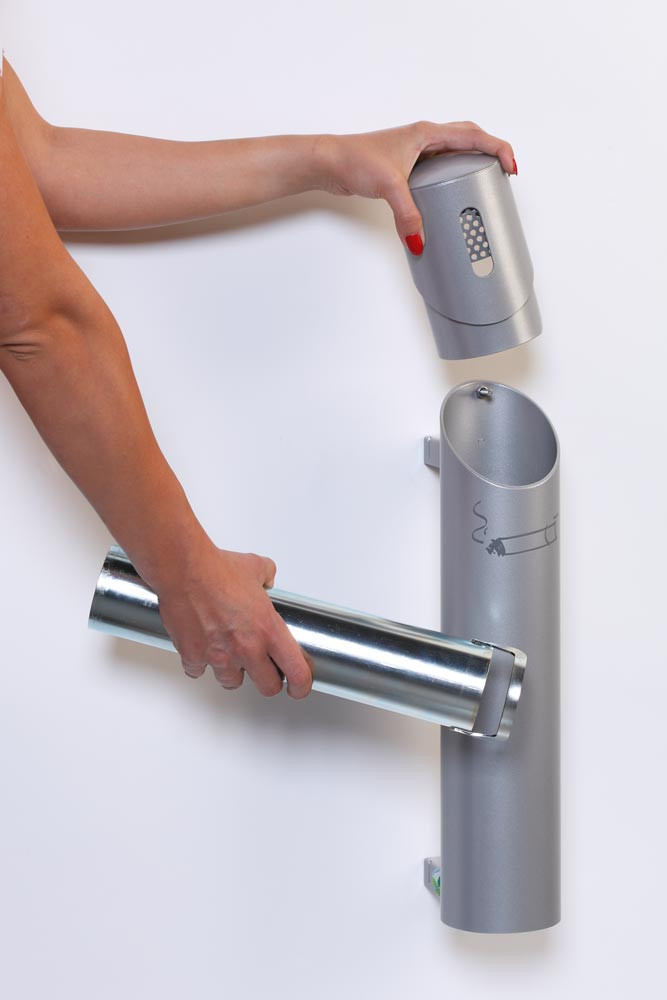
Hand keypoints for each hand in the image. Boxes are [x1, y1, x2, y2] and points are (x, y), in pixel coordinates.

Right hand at [155, 539, 312, 698]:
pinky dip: (200, 663)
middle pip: (267, 687)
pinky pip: (198, 671)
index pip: (297, 672)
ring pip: (232, 682)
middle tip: (265, 671)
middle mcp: (247, 648)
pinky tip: (202, 649)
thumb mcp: (256, 567)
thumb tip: (267, 580)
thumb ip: (267, 576)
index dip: (301, 685)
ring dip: (233, 672)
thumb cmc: (217, 570)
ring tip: (230, 656)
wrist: (184, 570)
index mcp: (269, 630)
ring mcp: (220, 656)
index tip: (298, 687)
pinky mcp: (193, 656)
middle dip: (268, 681)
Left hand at [317, 120, 516, 253]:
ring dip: (471, 163)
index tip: (510, 167)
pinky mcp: (404, 167)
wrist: (327, 162)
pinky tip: (449, 195)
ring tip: (483, 183)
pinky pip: (437, 167)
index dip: (497, 149)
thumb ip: (407, 214)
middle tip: (504, 173)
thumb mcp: (388, 186)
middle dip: (490, 152)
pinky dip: (450, 177)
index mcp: (427, 133)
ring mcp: (414, 152)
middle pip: (468, 138)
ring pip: (453, 152)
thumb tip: (419, 240)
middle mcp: (423, 139)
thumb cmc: (353, 159)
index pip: (474, 135)